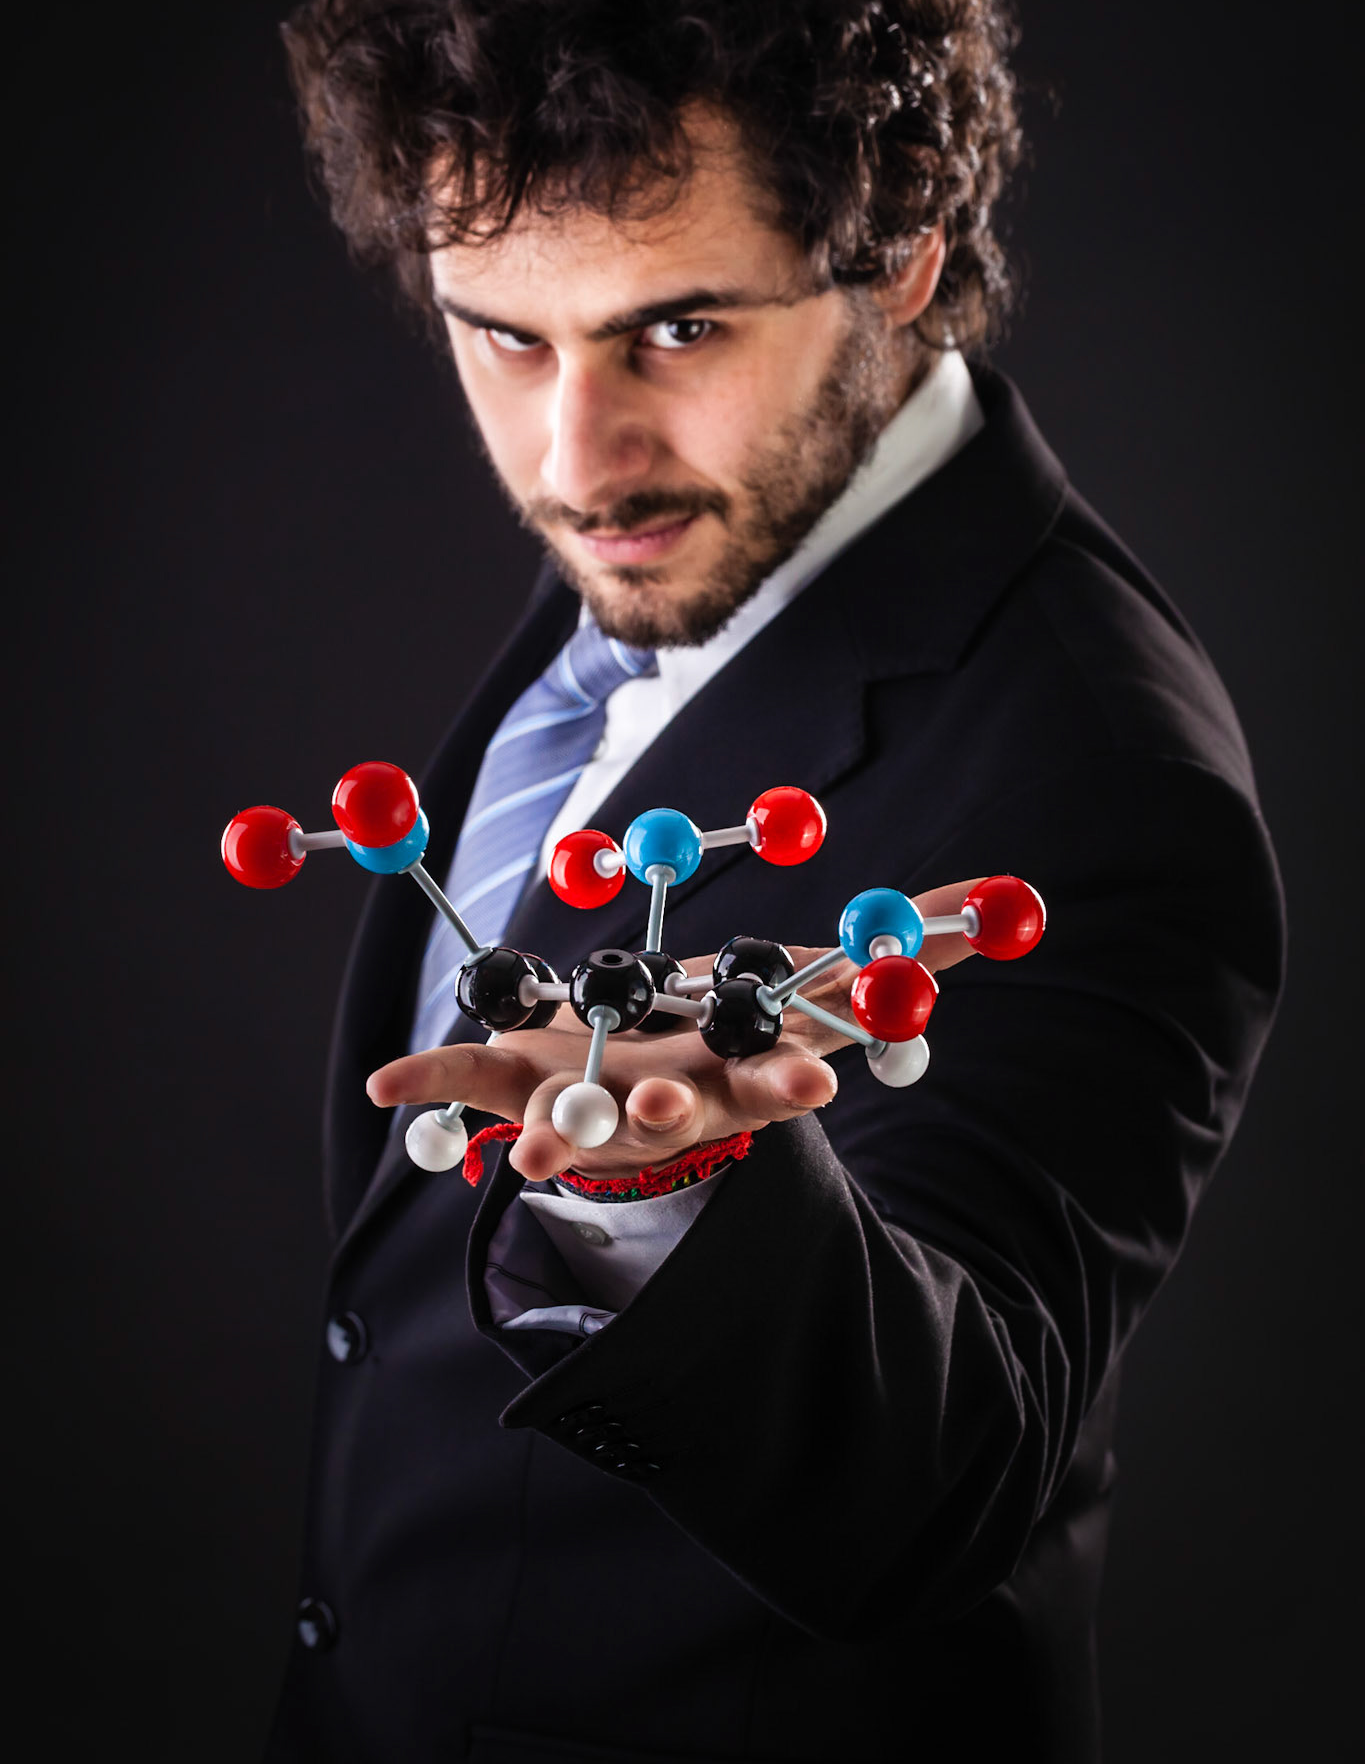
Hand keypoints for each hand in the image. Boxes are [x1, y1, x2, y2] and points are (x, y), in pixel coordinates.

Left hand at [366, 879, 983, 1181]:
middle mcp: (667, 1099)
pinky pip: (468, 1082)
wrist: (631, 1096)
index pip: (775, 1080)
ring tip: (535, 1155)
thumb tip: (1010, 899)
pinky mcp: (519, 1085)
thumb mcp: (826, 985)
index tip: (811, 1081)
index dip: (789, 1079)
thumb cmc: (732, 1032)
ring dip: (559, 1137)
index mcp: (741, 1074)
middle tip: (669, 1107)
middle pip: (676, 1111)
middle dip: (674, 1111)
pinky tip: (380, 1081)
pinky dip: (423, 1078)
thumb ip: (916, 944)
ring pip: (575, 1122)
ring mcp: (589, 1103)